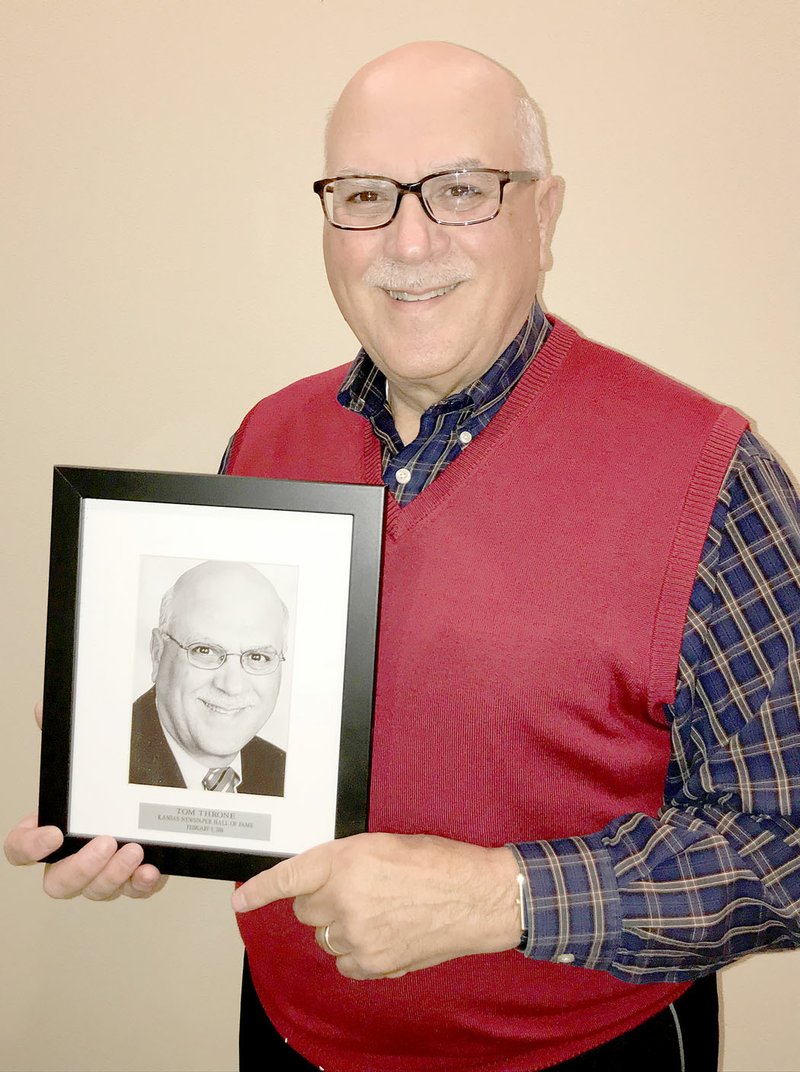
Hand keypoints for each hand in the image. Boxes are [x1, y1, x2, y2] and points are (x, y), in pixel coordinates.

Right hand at [3, 702, 167, 900]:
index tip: (51, 833)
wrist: (151, 792)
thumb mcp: (88, 759)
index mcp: (53, 830)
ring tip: (134, 849)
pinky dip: (142, 884)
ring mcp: (105, 872)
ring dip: (113, 875)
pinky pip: (134, 891)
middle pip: (58, 884)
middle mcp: (74, 858)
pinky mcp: (135, 877)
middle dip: (79, 869)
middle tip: (103, 842)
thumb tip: (46, 707)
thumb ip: (67, 738)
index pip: (20, 850)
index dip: (29, 848)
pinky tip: (152, 869)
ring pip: (97, 891)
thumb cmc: (109, 784)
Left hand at [232, 832, 521, 979]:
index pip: (288, 877)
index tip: (240, 899)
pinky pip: (344, 962)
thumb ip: (346, 860)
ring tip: (379, 911)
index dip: (259, 890)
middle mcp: (345, 898)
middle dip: (323, 900)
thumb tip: (323, 879)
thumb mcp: (385, 844)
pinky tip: (383, 934)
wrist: (477, 896)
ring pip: (325, 937)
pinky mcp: (374, 962)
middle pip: (306, 909)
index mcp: (346, 860)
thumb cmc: (439, 863)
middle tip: (356, 891)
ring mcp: (358, 934)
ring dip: (342, 926)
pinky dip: (357, 952)